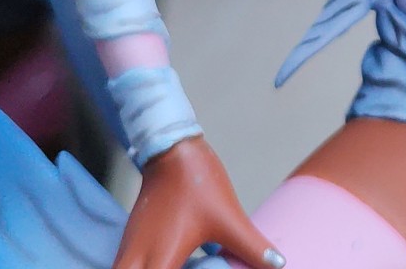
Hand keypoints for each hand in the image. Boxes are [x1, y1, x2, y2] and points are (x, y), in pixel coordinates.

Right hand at [114, 137, 282, 268]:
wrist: (172, 150)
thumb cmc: (198, 183)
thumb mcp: (228, 218)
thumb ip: (251, 247)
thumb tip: (279, 264)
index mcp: (160, 258)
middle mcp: (136, 258)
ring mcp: (129, 249)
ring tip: (179, 267)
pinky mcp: (130, 240)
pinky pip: (127, 267)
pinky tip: (168, 265)